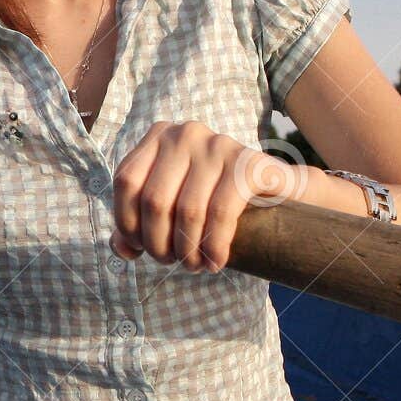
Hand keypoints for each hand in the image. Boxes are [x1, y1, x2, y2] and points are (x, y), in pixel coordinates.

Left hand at [107, 120, 307, 273]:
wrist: (279, 191)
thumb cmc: (215, 199)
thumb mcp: (173, 206)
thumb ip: (140, 222)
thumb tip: (120, 249)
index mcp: (159, 137)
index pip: (126, 182)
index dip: (128, 222)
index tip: (142, 249)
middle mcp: (185, 134)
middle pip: (155, 199)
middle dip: (159, 243)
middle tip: (172, 263)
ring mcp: (218, 144)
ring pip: (188, 210)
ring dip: (188, 250)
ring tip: (194, 266)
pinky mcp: (248, 163)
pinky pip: (221, 213)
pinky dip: (214, 246)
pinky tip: (215, 262)